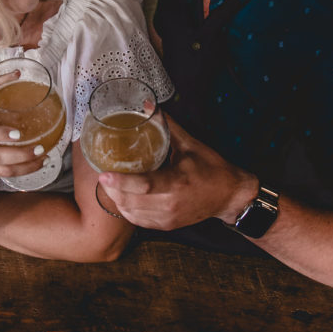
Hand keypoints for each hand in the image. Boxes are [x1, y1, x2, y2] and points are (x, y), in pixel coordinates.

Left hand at [97, 114, 258, 229]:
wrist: (229, 197)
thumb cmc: (212, 169)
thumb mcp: (191, 144)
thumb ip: (167, 125)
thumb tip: (148, 105)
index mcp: (177, 182)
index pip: (145, 185)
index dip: (122, 181)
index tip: (104, 174)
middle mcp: (171, 203)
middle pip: (131, 201)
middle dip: (112, 189)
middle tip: (103, 173)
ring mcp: (168, 218)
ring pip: (131, 214)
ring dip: (117, 199)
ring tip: (110, 183)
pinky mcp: (166, 225)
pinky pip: (138, 221)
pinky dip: (127, 209)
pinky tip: (124, 196)